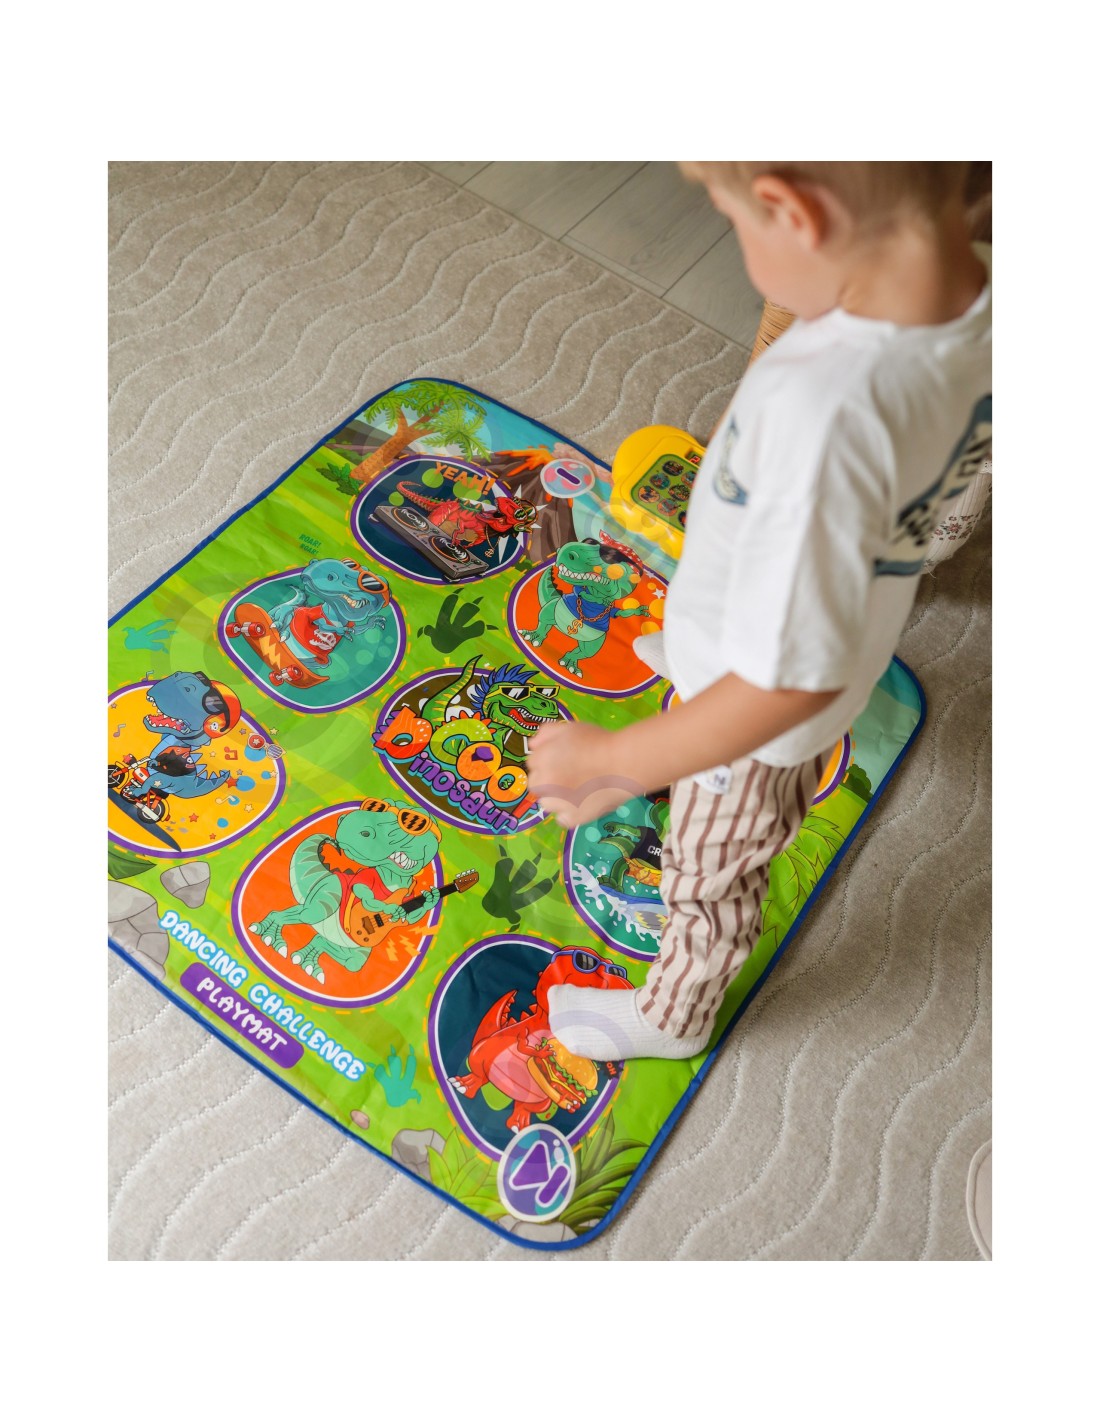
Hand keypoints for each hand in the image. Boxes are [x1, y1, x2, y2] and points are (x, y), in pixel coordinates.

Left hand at [527, 721, 645, 829]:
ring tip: (577, 789)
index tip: (563, 759)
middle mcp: (545, 783)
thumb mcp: (569, 728)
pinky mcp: (573, 818)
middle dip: (548, 779)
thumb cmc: (598, 742)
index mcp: (542, 760)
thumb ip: (546, 733)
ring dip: (556, 797)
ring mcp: (558, 803)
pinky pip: (562, 818)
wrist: (623, 764)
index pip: (533, 763)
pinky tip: (582, 802)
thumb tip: (533, 746)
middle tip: (569, 774)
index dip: (548, 759)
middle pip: (536, 784)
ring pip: (547, 803)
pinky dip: (569, 813)